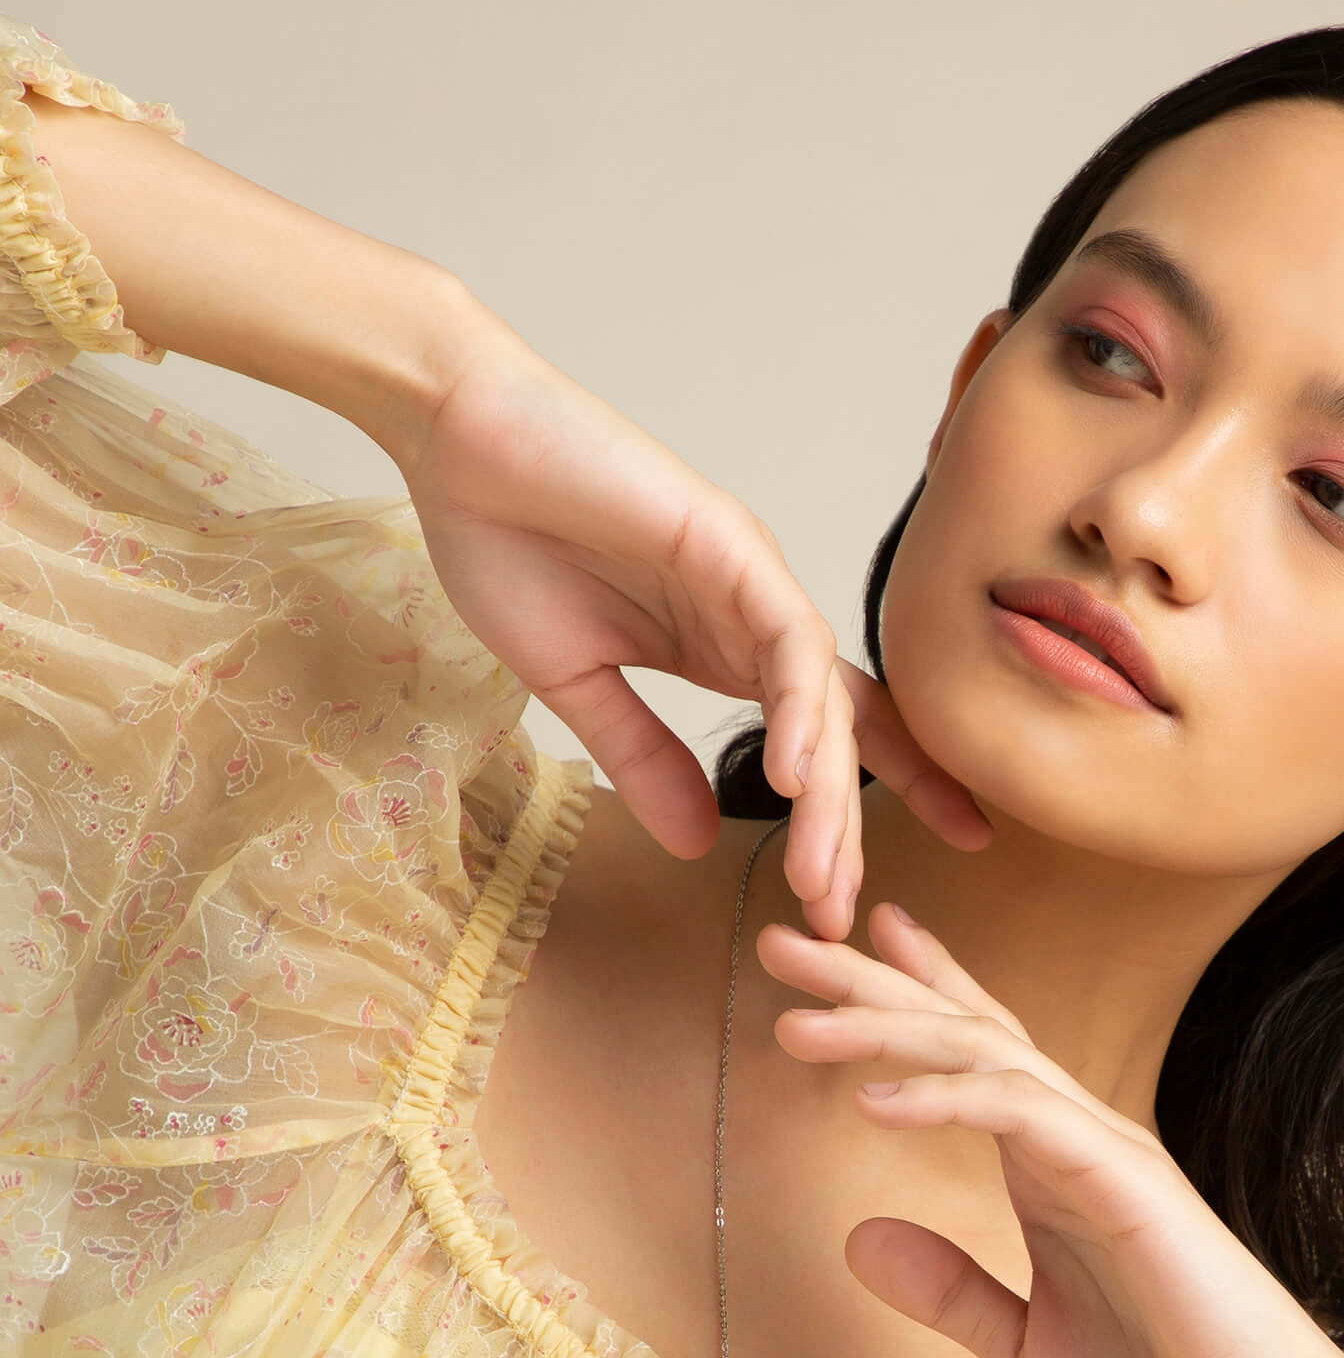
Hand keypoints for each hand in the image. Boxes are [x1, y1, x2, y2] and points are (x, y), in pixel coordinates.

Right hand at [16, 95, 988, 913]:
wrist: (456, 442)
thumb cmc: (507, 541)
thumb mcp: (578, 685)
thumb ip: (642, 759)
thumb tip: (699, 845)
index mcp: (727, 647)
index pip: (823, 734)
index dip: (859, 807)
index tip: (872, 889)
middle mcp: (758, 615)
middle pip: (837, 733)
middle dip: (845, 829)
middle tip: (844, 915)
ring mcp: (750, 578)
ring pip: (820, 699)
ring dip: (827, 793)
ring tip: (823, 874)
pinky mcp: (728, 546)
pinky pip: (784, 641)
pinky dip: (798, 711)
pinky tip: (799, 779)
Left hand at [759, 903, 1343, 1357]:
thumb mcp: (1021, 1345)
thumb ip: (948, 1290)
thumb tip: (857, 1239)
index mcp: (1055, 1165)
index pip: (977, 1054)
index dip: (911, 995)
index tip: (836, 954)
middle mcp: (1079, 1138)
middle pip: (966, 1030)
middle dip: (871, 984)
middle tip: (779, 942)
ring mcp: (1105, 1150)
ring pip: (985, 1054)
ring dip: (889, 1027)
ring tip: (798, 1017)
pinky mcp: (1125, 1183)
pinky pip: (1023, 1114)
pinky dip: (945, 1098)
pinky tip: (872, 1099)